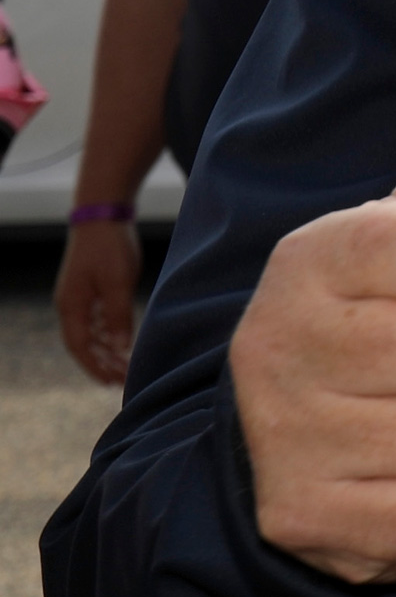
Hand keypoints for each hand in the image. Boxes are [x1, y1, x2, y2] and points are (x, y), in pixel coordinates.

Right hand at [56, 218, 141, 384]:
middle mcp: (70, 304)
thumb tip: (121, 348)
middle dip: (101, 362)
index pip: (80, 347)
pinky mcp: (88, 286)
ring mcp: (78, 295)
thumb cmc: (110, 246)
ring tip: (123, 365)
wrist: (102, 214)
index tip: (111, 382)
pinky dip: (106, 332)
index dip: (95, 366)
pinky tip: (120, 340)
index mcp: (71, 306)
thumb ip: (119, 316)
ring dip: (105, 349)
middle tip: (122, 379)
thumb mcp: (118, 282)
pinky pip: (94, 318)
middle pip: (83, 343)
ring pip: (89, 331)